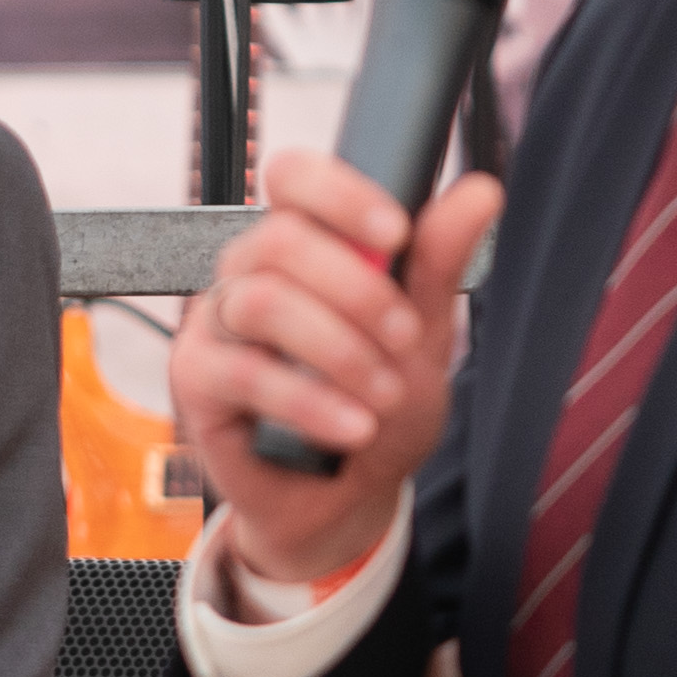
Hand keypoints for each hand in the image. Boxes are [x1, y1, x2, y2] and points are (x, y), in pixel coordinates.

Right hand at [174, 156, 501, 597]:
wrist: (350, 499)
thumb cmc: (378, 406)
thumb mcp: (424, 334)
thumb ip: (437, 263)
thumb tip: (480, 190)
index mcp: (301, 247)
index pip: (292, 178)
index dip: (339, 193)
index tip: (397, 232)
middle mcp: (249, 274)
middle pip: (278, 237)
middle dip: (357, 287)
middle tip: (405, 335)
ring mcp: (217, 325)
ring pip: (261, 300)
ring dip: (338, 348)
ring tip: (384, 393)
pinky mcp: (196, 381)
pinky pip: (243, 373)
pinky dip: (309, 401)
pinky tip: (352, 426)